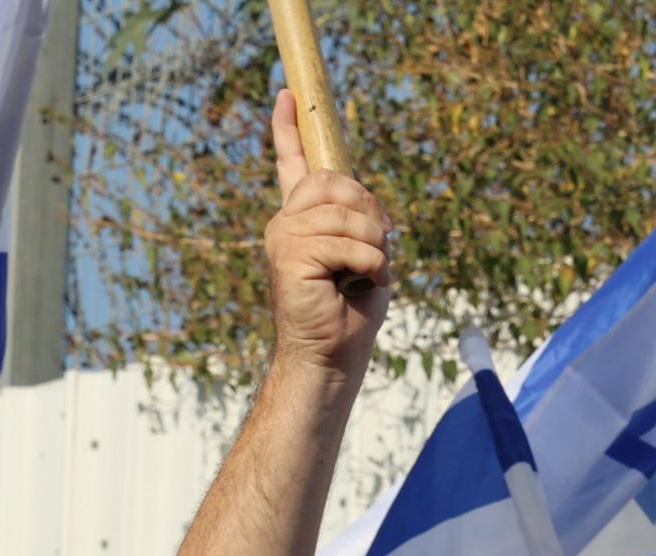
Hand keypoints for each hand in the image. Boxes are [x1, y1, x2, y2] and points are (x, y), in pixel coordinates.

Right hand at [261, 90, 391, 377]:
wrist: (329, 360)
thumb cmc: (350, 316)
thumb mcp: (364, 254)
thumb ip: (360, 219)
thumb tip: (367, 205)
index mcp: (300, 221)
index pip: (291, 166)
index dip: (289, 129)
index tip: (286, 95)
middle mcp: (285, 223)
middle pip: (336, 181)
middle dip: (369, 213)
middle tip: (372, 254)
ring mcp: (282, 237)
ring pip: (347, 213)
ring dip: (372, 246)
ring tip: (365, 277)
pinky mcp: (288, 256)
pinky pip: (347, 241)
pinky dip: (368, 264)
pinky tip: (360, 285)